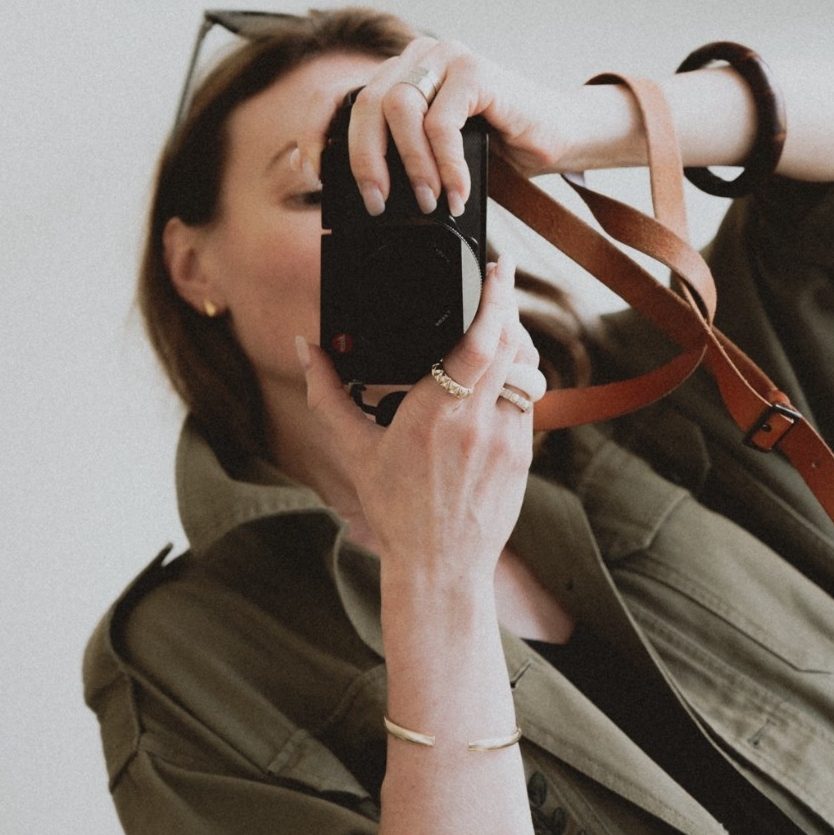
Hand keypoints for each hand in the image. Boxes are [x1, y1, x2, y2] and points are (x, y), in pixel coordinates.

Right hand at [297, 255, 544, 583]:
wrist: (439, 567)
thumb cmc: (395, 511)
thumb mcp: (355, 451)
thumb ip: (329, 394)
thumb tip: (307, 350)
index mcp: (433, 414)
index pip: (481, 341)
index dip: (496, 299)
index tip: (498, 267)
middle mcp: (476, 422)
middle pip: (512, 344)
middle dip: (506, 311)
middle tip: (495, 289)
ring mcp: (506, 439)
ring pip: (525, 371)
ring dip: (515, 347)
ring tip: (496, 334)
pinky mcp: (523, 455)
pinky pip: (527, 403)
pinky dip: (515, 385)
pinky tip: (495, 387)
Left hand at [344, 37, 627, 217]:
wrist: (561, 134)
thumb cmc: (502, 144)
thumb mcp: (440, 151)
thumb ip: (405, 153)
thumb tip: (369, 192)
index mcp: (404, 72)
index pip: (352, 100)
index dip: (330, 136)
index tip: (325, 178)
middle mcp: (421, 56)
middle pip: (368, 104)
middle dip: (367, 161)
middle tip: (378, 203)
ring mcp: (447, 58)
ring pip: (400, 109)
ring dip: (412, 165)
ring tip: (429, 201)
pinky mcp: (475, 71)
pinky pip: (441, 122)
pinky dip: (446, 164)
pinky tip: (458, 190)